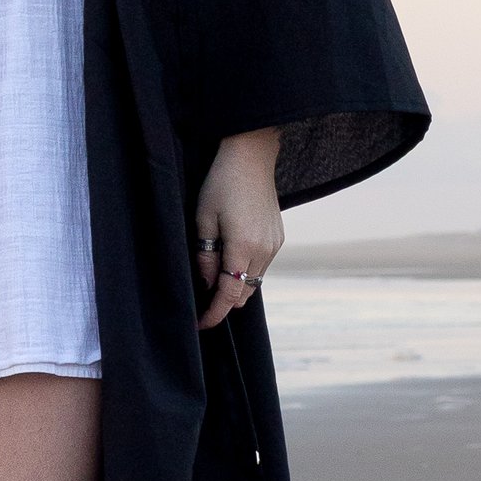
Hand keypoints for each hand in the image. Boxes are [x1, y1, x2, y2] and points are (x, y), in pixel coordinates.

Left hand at [194, 129, 281, 329]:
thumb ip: (206, 255)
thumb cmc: (221, 183)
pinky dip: (246, 269)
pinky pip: (262, 266)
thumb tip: (208, 283)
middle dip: (224, 300)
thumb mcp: (203, 218)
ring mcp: (275, 245)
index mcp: (243, 247)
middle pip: (244, 293)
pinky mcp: (279, 237)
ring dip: (235, 284)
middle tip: (201, 294)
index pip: (229, 294)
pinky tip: (231, 254)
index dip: (215, 313)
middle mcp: (264, 251)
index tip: (201, 324)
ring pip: (254, 281)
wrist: (251, 156)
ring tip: (214, 269)